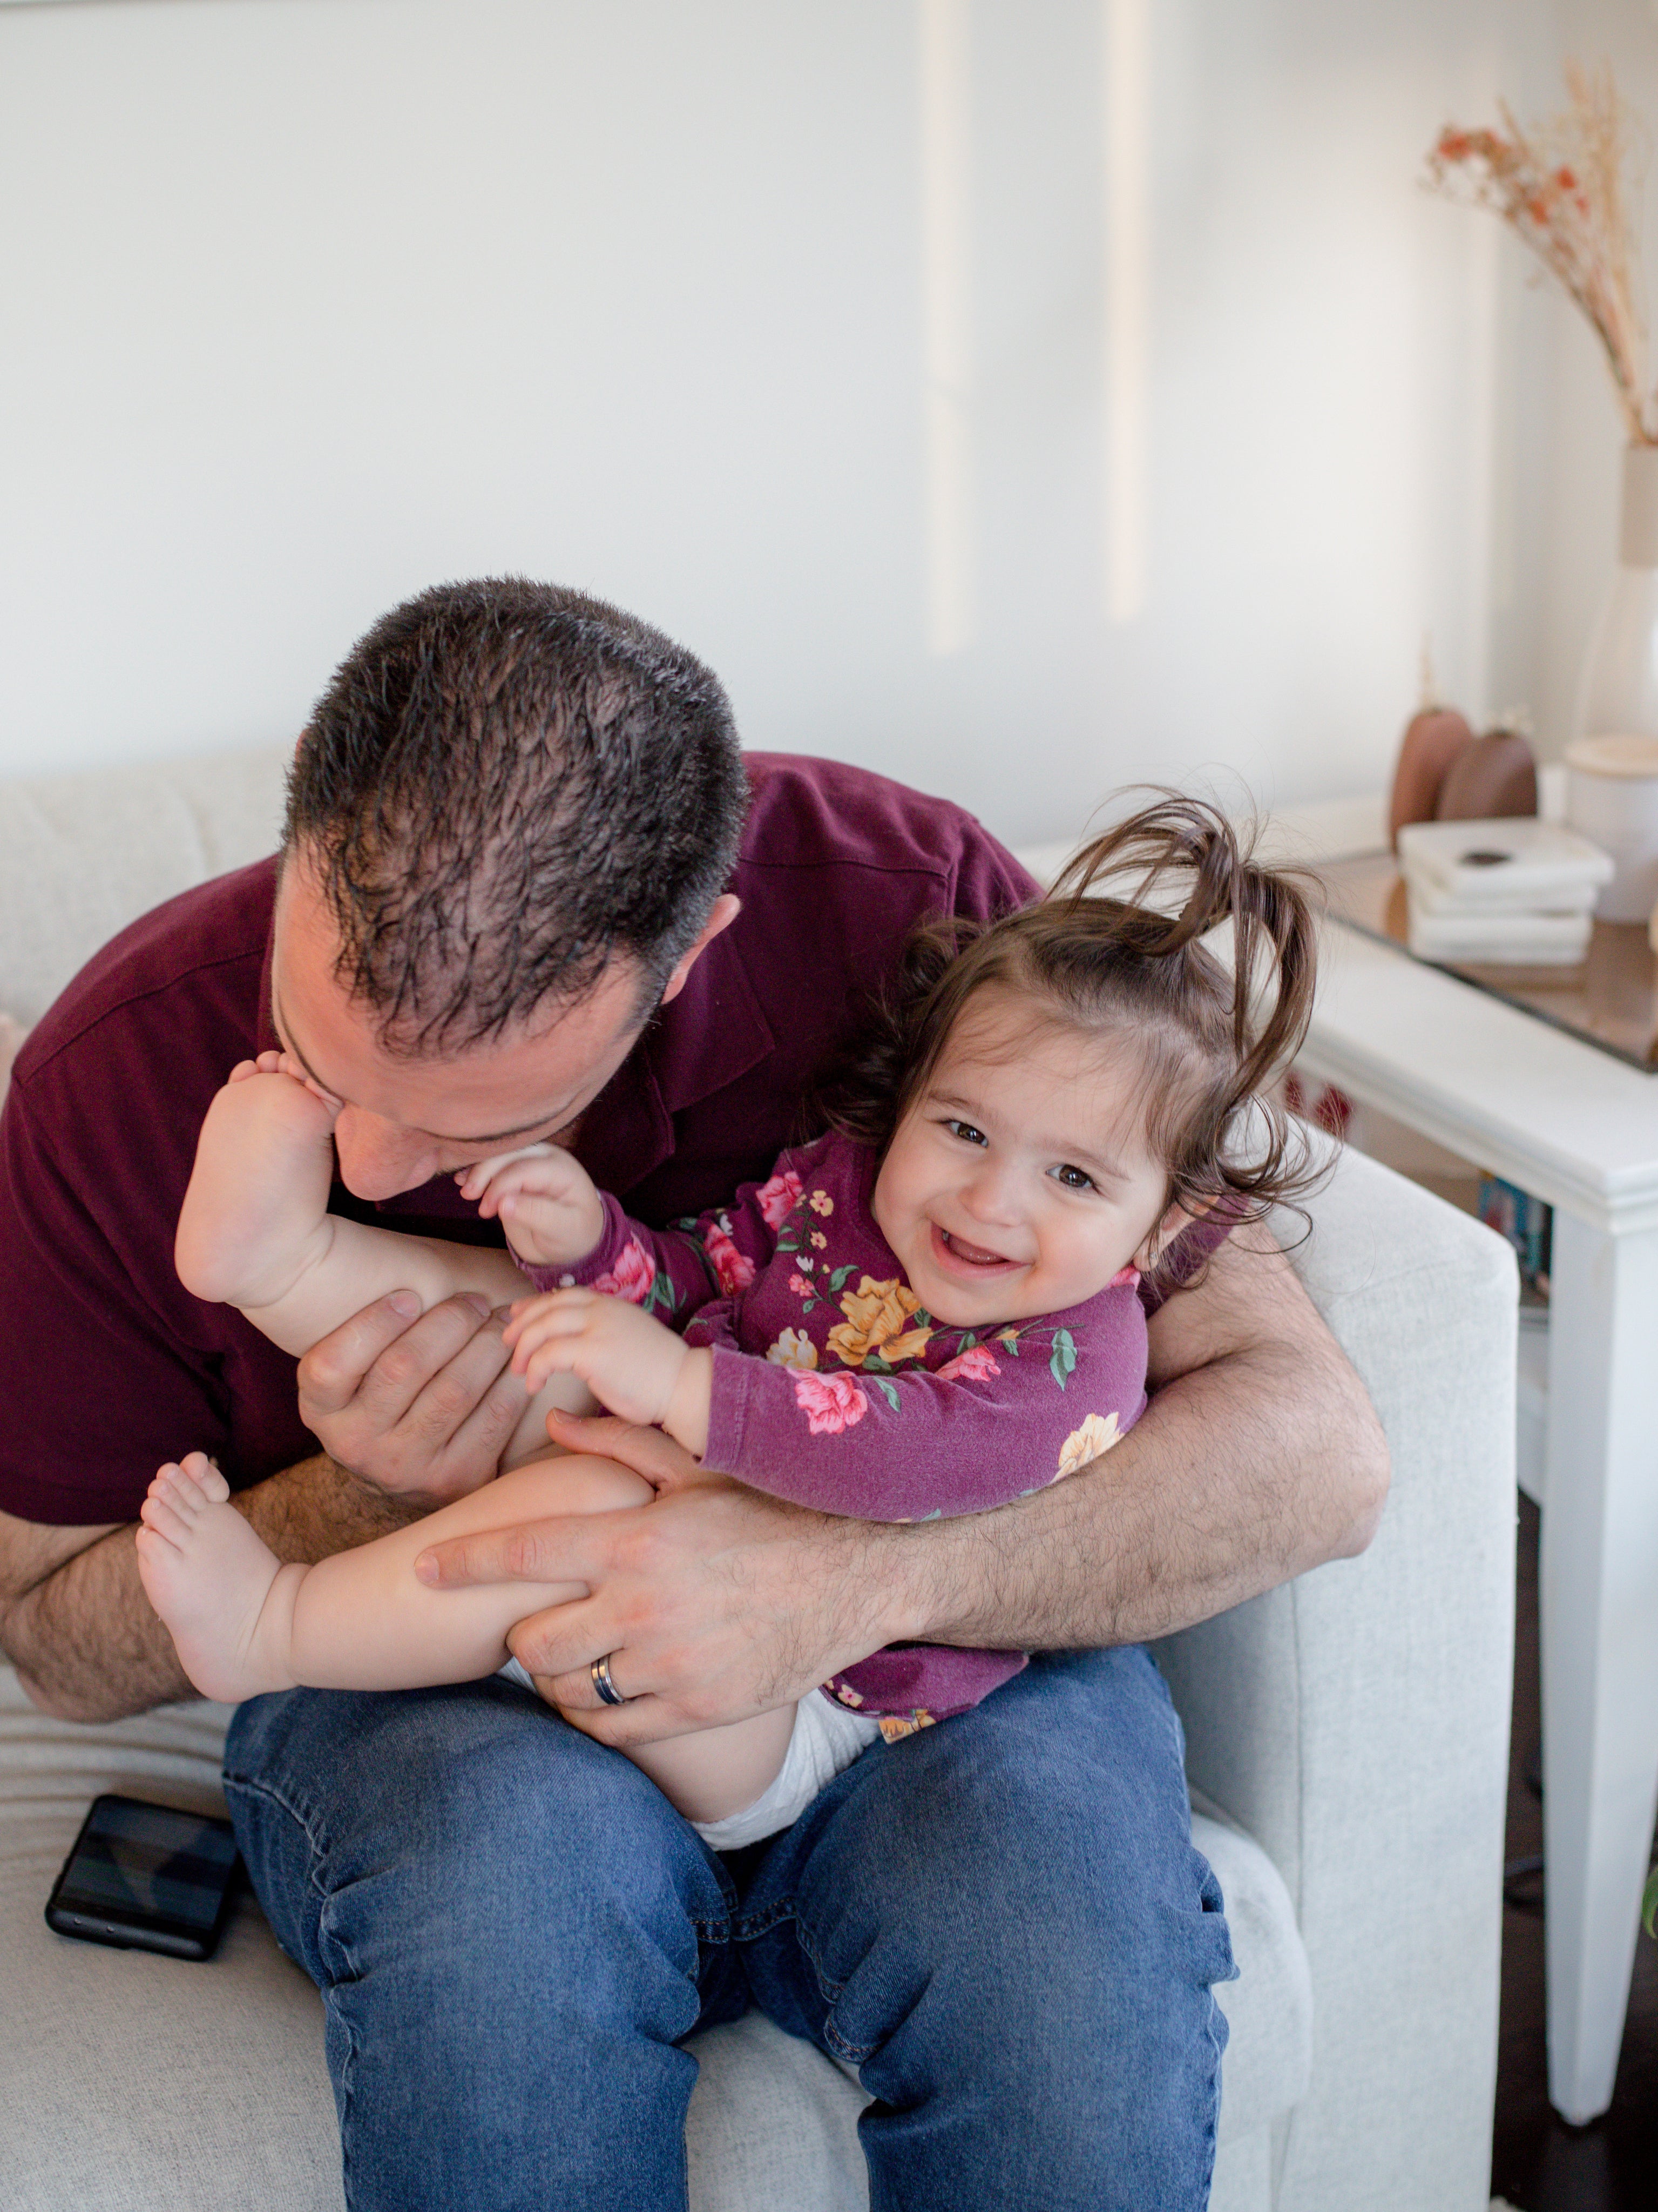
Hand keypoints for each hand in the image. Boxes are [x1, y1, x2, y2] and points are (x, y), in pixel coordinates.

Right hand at [296, 1290, 529, 1503]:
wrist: (404, 1471)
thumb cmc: (384, 1392)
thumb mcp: (356, 1367)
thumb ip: (371, 1327)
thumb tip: (411, 1269)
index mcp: (322, 1409)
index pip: (331, 1364)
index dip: (374, 1322)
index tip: (409, 1295)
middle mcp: (355, 1443)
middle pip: (405, 1367)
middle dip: (450, 1321)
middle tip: (475, 1300)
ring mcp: (405, 1467)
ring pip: (455, 1390)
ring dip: (488, 1344)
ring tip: (503, 1320)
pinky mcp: (453, 1479)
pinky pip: (493, 1417)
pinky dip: (512, 1379)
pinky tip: (519, 1358)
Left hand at [411, 1412, 906, 1743]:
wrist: (858, 1573)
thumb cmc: (773, 1514)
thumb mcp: (700, 1469)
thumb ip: (622, 1444)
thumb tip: (558, 1420)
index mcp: (636, 1540)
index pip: (522, 1554)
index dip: (463, 1562)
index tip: (421, 1568)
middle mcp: (643, 1606)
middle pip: (531, 1643)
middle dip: (522, 1635)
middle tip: (540, 1622)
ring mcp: (669, 1664)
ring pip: (568, 1690)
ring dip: (559, 1677)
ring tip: (577, 1656)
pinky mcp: (696, 1710)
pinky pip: (614, 1728)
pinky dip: (596, 1714)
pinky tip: (607, 1690)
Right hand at [456, 1144, 604, 1266]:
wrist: (574, 1236)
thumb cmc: (573, 1233)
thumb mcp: (563, 1230)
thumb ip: (537, 1215)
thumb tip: (504, 1204)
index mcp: (562, 1170)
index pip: (526, 1168)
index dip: (501, 1185)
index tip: (486, 1210)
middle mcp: (545, 1158)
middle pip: (509, 1153)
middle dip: (485, 1171)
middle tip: (468, 1196)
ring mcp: (529, 1160)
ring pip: (498, 1154)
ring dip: (478, 1169)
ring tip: (464, 1190)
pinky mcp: (515, 1168)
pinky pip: (493, 1162)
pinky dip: (476, 1169)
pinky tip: (462, 1180)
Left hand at [501, 1289, 703, 1440]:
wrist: (686, 1385)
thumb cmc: (658, 1373)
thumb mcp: (626, 1338)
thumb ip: (601, 1332)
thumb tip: (571, 1344)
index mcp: (610, 1303)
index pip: (562, 1295)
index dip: (534, 1304)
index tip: (517, 1317)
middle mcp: (602, 1308)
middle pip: (546, 1307)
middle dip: (521, 1325)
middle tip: (508, 1344)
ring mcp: (598, 1327)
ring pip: (542, 1327)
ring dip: (524, 1349)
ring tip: (520, 1371)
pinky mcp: (595, 1352)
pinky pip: (549, 1355)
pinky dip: (535, 1369)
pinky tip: (534, 1385)